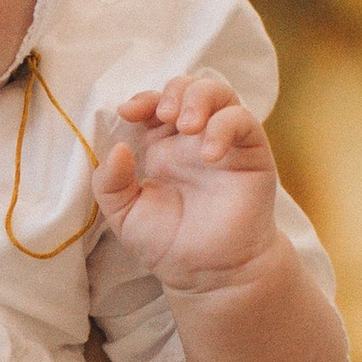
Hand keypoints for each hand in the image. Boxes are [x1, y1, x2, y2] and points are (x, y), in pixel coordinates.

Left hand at [97, 72, 283, 294]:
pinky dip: (224, 127)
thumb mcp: (124, 214)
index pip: (155, 105)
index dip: (143, 99)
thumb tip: (116, 148)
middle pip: (189, 88)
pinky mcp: (251, 153)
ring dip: (200, 97)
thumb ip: (110, 183)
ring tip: (186, 125)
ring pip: (220, 93)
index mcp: (163, 147)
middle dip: (174, 91)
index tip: (128, 112)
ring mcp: (224, 143)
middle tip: (164, 115)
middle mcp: (194, 140)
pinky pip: (242, 121)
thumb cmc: (169, 244)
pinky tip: (208, 154)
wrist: (207, 273)